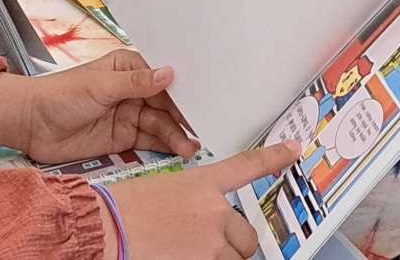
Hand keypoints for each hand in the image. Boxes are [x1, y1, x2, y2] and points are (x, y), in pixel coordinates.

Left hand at [0, 52, 198, 165]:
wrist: (30, 125)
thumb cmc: (61, 95)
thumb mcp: (100, 86)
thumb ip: (136, 83)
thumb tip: (169, 73)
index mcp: (128, 67)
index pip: (162, 78)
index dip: (182, 89)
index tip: (203, 100)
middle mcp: (132, 90)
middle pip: (165, 103)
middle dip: (183, 116)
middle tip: (203, 129)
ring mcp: (128, 115)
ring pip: (160, 124)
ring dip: (177, 135)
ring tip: (192, 148)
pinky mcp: (122, 139)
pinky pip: (150, 142)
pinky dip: (166, 147)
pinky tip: (181, 151)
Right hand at [108, 143, 298, 259]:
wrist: (105, 228)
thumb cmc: (123, 209)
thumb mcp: (162, 190)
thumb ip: (193, 204)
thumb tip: (205, 222)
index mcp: (202, 183)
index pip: (247, 166)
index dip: (275, 157)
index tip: (294, 149)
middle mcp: (214, 211)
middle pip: (247, 236)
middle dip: (235, 245)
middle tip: (210, 246)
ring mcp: (211, 242)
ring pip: (235, 259)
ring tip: (188, 252)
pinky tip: (185, 257)